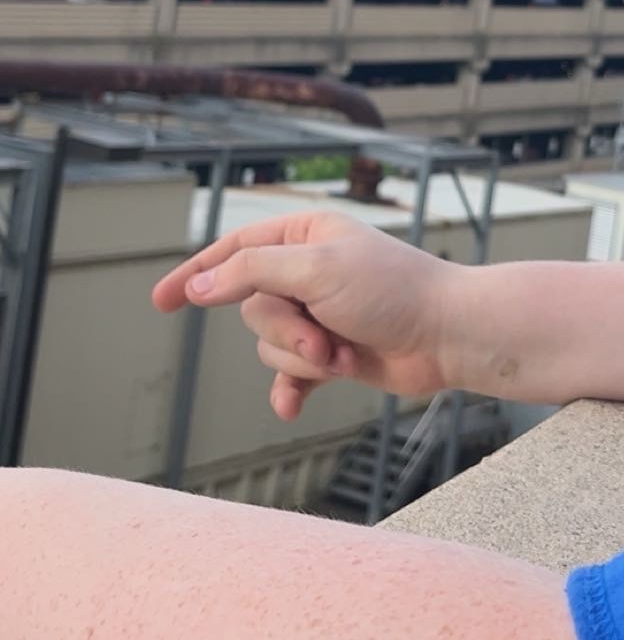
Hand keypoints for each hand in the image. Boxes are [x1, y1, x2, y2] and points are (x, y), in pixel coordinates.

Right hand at [153, 211, 461, 421]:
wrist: (447, 336)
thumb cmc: (392, 290)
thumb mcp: (315, 269)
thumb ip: (251, 274)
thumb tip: (200, 285)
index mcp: (305, 233)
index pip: (235, 250)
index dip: (196, 274)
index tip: (161, 301)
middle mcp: (307, 270)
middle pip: (251, 306)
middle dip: (284, 330)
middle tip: (325, 337)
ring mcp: (318, 313)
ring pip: (269, 344)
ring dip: (303, 358)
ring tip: (345, 355)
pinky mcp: (331, 353)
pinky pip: (288, 376)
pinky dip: (291, 389)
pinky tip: (292, 406)